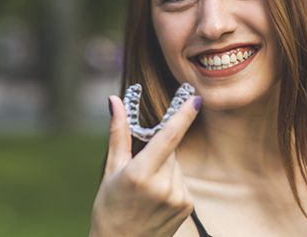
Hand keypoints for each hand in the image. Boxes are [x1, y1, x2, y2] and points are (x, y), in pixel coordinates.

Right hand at [89, 94, 201, 236]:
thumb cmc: (109, 207)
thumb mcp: (111, 170)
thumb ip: (118, 133)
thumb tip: (115, 101)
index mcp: (140, 174)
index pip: (168, 138)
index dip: (184, 116)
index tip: (196, 98)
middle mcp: (162, 186)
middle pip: (171, 151)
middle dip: (159, 152)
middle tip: (141, 170)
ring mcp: (178, 198)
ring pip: (177, 166)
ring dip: (166, 169)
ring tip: (147, 191)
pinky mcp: (187, 206)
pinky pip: (182, 181)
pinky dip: (172, 183)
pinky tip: (157, 199)